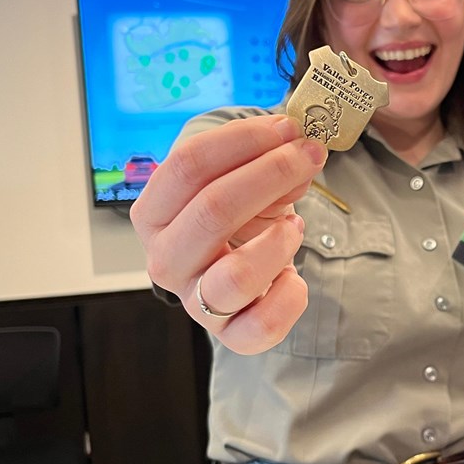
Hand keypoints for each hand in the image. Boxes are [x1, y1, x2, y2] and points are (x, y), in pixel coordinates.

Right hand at [129, 115, 327, 353]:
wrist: (236, 275)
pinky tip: (295, 276)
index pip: (187, 166)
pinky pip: (262, 326)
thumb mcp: (238, 182)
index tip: (286, 127)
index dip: (242, 140)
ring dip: (279, 241)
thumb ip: (265, 162)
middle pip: (212, 210)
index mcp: (153, 213)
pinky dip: (290, 296)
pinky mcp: (230, 335)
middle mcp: (165, 260)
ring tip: (296, 223)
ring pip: (236, 276)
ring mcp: (195, 302)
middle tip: (310, 154)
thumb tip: (299, 153)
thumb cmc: (234, 219)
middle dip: (271, 174)